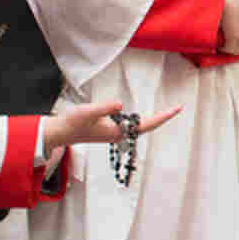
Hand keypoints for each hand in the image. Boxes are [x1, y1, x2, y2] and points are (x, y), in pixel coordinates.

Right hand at [41, 98, 181, 155]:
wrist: (60, 133)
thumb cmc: (72, 123)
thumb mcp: (87, 112)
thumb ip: (104, 108)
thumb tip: (121, 105)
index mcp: (118, 131)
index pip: (146, 124)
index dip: (162, 117)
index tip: (177, 109)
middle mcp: (119, 134)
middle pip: (146, 127)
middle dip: (162, 118)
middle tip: (178, 107)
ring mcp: (114, 133)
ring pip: (139, 127)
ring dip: (153, 120)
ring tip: (168, 112)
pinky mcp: (109, 130)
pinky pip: (130, 126)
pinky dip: (140, 120)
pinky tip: (141, 117)